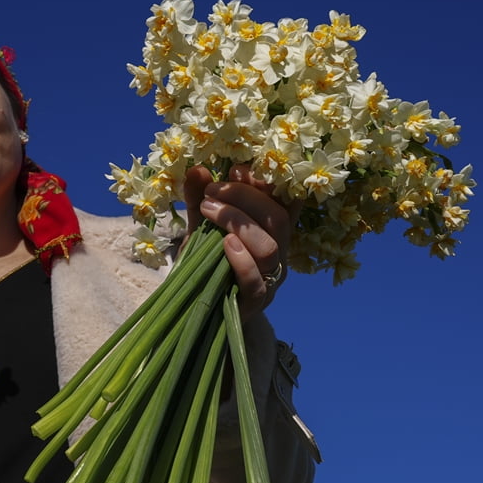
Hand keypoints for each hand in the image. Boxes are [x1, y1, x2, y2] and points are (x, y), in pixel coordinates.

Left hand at [184, 164, 299, 321]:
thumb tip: (197, 169)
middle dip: (244, 197)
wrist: (201, 312)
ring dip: (239, 222)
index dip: (266, 183)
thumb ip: (200, 201)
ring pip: (270, 247)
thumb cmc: (208, 265)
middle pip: (277, 218)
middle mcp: (279, 253)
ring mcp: (270, 279)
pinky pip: (256, 281)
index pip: (284, 201)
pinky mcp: (255, 303)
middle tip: (211, 192)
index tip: (235, 170)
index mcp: (271, 232)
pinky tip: (224, 244)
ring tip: (208, 211)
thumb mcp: (202, 229)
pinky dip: (241, 259)